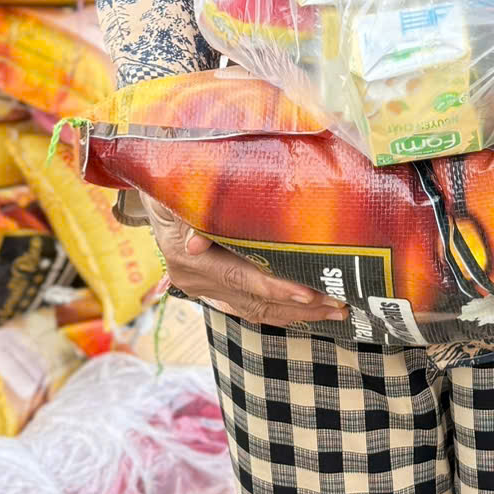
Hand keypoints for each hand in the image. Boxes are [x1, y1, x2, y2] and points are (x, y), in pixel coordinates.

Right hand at [143, 196, 345, 329]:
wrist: (155, 191)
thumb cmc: (173, 179)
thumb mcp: (179, 185)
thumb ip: (193, 207)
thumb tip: (197, 243)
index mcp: (184, 256)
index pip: (238, 278)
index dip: (274, 287)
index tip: (308, 293)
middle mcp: (193, 279)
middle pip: (252, 301)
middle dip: (298, 306)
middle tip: (338, 304)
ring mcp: (201, 289)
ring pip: (254, 311)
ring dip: (296, 314)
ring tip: (334, 312)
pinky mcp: (212, 291)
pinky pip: (249, 308)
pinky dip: (280, 310)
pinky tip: (310, 311)